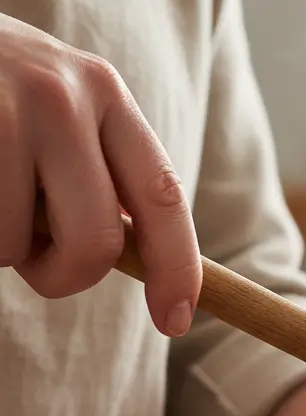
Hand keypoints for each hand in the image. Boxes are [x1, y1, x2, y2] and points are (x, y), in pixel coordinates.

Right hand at [0, 13, 200, 334]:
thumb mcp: (55, 110)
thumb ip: (96, 172)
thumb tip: (143, 263)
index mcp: (106, 94)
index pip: (163, 197)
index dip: (177, 268)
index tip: (175, 320)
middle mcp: (63, 95)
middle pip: (96, 242)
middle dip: (65, 275)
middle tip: (32, 259)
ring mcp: (4, 108)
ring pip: (16, 245)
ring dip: (1, 247)